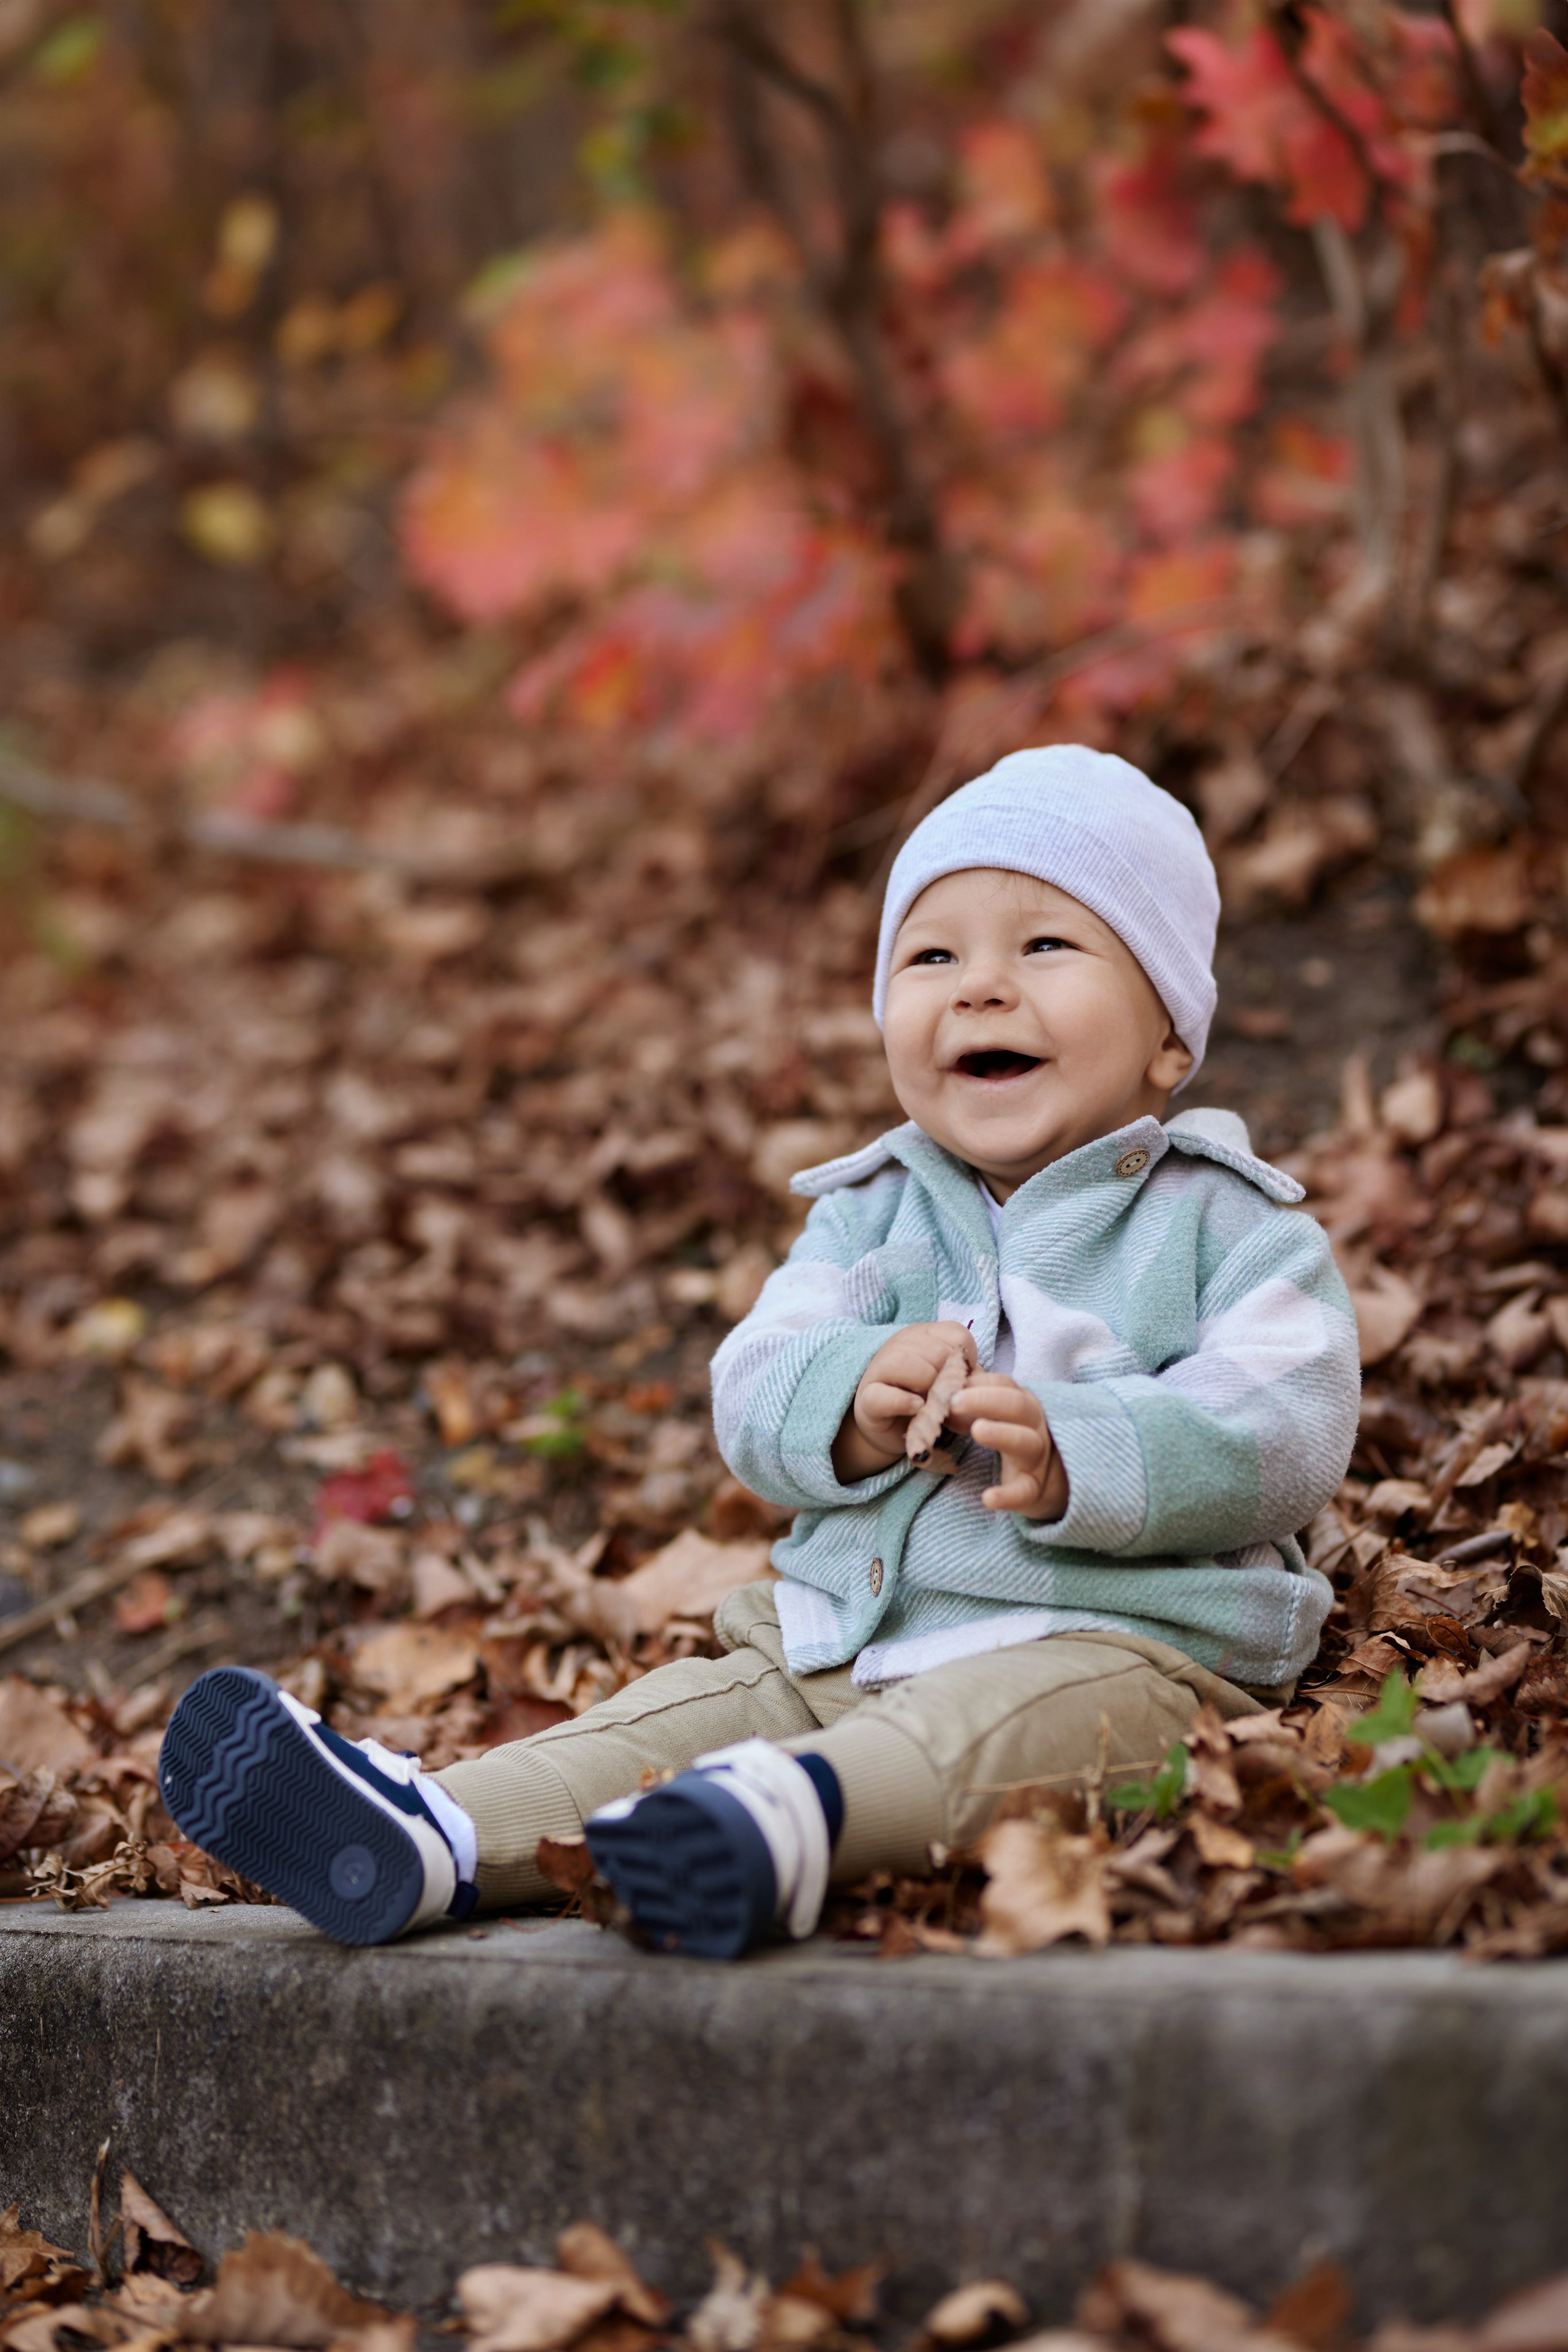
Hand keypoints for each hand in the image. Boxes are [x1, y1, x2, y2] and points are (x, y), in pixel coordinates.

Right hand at [832, 1321, 977, 1483]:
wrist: (890, 1425)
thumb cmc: (926, 1399)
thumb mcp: (951, 1382)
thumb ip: (969, 1377)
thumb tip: (981, 1381)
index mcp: (925, 1334)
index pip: (958, 1334)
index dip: (967, 1361)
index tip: (960, 1380)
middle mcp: (901, 1344)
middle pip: (938, 1353)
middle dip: (949, 1380)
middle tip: (946, 1398)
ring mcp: (881, 1369)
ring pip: (914, 1368)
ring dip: (929, 1391)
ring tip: (931, 1405)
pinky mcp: (868, 1398)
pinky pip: (887, 1396)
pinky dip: (905, 1402)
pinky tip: (917, 1408)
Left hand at [946, 1374, 1068, 1520]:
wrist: (1044, 1476)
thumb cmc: (1009, 1435)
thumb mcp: (992, 1416)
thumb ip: (966, 1405)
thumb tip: (935, 1398)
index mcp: (1021, 1403)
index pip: (1005, 1385)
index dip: (980, 1383)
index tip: (953, 1385)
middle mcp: (1033, 1425)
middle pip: (1017, 1406)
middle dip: (986, 1400)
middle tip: (954, 1402)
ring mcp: (1035, 1456)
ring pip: (1025, 1441)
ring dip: (1001, 1433)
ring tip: (977, 1429)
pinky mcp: (1032, 1487)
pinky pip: (1024, 1492)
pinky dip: (1008, 1496)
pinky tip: (988, 1498)